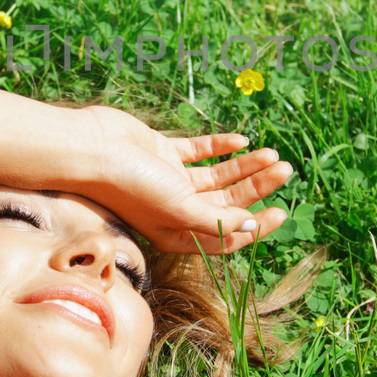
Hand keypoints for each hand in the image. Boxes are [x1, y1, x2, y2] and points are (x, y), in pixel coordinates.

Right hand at [68, 105, 292, 254]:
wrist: (91, 148)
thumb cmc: (130, 185)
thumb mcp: (178, 209)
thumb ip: (215, 220)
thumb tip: (251, 228)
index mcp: (177, 231)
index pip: (225, 234)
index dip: (255, 227)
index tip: (280, 213)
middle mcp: (175, 208)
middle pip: (227, 202)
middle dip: (257, 188)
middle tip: (285, 171)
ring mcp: (169, 179)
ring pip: (218, 176)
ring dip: (245, 166)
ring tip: (273, 156)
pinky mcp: (163, 152)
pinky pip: (199, 151)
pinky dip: (220, 147)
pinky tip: (242, 141)